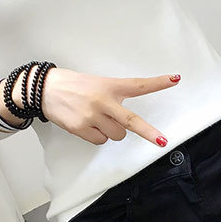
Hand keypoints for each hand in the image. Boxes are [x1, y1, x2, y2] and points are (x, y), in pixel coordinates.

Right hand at [41, 67, 180, 146]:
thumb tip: (126, 121)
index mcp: (110, 86)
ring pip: (117, 135)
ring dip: (112, 130)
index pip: (138, 85)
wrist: (45, 90)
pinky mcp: (81, 128)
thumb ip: (113, 97)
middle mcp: (103, 101)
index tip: (175, 80)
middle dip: (149, 132)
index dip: (158, 83)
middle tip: (163, 141)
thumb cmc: (74, 86)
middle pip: (131, 121)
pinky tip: (87, 124)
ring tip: (97, 118)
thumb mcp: (97, 84)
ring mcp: (92, 116)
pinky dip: (98, 136)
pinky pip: (101, 140)